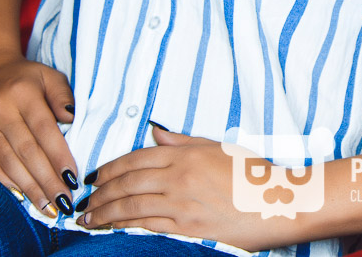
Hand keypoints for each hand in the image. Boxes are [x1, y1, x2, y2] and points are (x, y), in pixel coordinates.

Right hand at [0, 50, 79, 217]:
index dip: (58, 156)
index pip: (44, 129)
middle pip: (26, 151)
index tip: (73, 178)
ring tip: (47, 207)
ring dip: (29, 188)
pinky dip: (4, 183)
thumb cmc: (25, 78)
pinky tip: (21, 198)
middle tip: (64, 201)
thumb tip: (72, 119)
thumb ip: (62, 96)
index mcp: (22, 93)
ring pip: (8, 163)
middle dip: (47, 180)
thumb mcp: (49, 76)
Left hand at [78, 124, 299, 250]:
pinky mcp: (186, 230)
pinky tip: (112, 229)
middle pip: (128, 184)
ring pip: (131, 208)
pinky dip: (125, 227)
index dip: (111, 168)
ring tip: (89, 218)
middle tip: (85, 201)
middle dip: (101, 193)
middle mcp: (178, 178)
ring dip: (105, 213)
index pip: (136, 159)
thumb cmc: (251, 173)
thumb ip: (182, 140)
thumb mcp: (218, 147)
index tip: (95, 176)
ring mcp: (181, 206)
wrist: (276, 203)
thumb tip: (155, 131)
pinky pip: (148, 226)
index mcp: (185, 155)